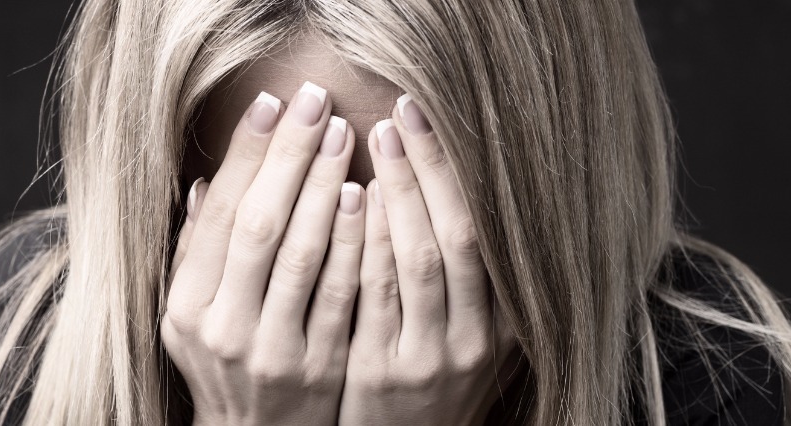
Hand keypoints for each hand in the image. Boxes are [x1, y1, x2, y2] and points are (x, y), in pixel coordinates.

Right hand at [163, 82, 366, 424]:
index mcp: (187, 306)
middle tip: (315, 102)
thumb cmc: (226, 364)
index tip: (272, 105)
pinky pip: (343, 294)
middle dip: (288, 157)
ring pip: (302, 255)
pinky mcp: (321, 368)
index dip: (245, 156)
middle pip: (259, 225)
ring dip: (325, 187)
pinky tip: (366, 196)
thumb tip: (205, 182)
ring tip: (342, 135)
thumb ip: (195, 251)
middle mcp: (223, 328)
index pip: (218, 215)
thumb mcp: (190, 313)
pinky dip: (355, 241)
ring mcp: (273, 351)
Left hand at [338, 94, 517, 424]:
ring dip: (398, 194)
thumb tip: (458, 183)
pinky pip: (372, 296)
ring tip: (374, 139)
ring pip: (417, 262)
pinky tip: (349, 199)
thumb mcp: (468, 333)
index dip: (462, 173)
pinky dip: (363, 242)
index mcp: (504, 322)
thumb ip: (471, 275)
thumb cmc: (428, 376)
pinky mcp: (382, 372)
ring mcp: (429, 357)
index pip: (491, 231)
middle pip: (460, 237)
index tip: (433, 118)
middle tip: (403, 113)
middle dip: (431, 170)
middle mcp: (475, 339)